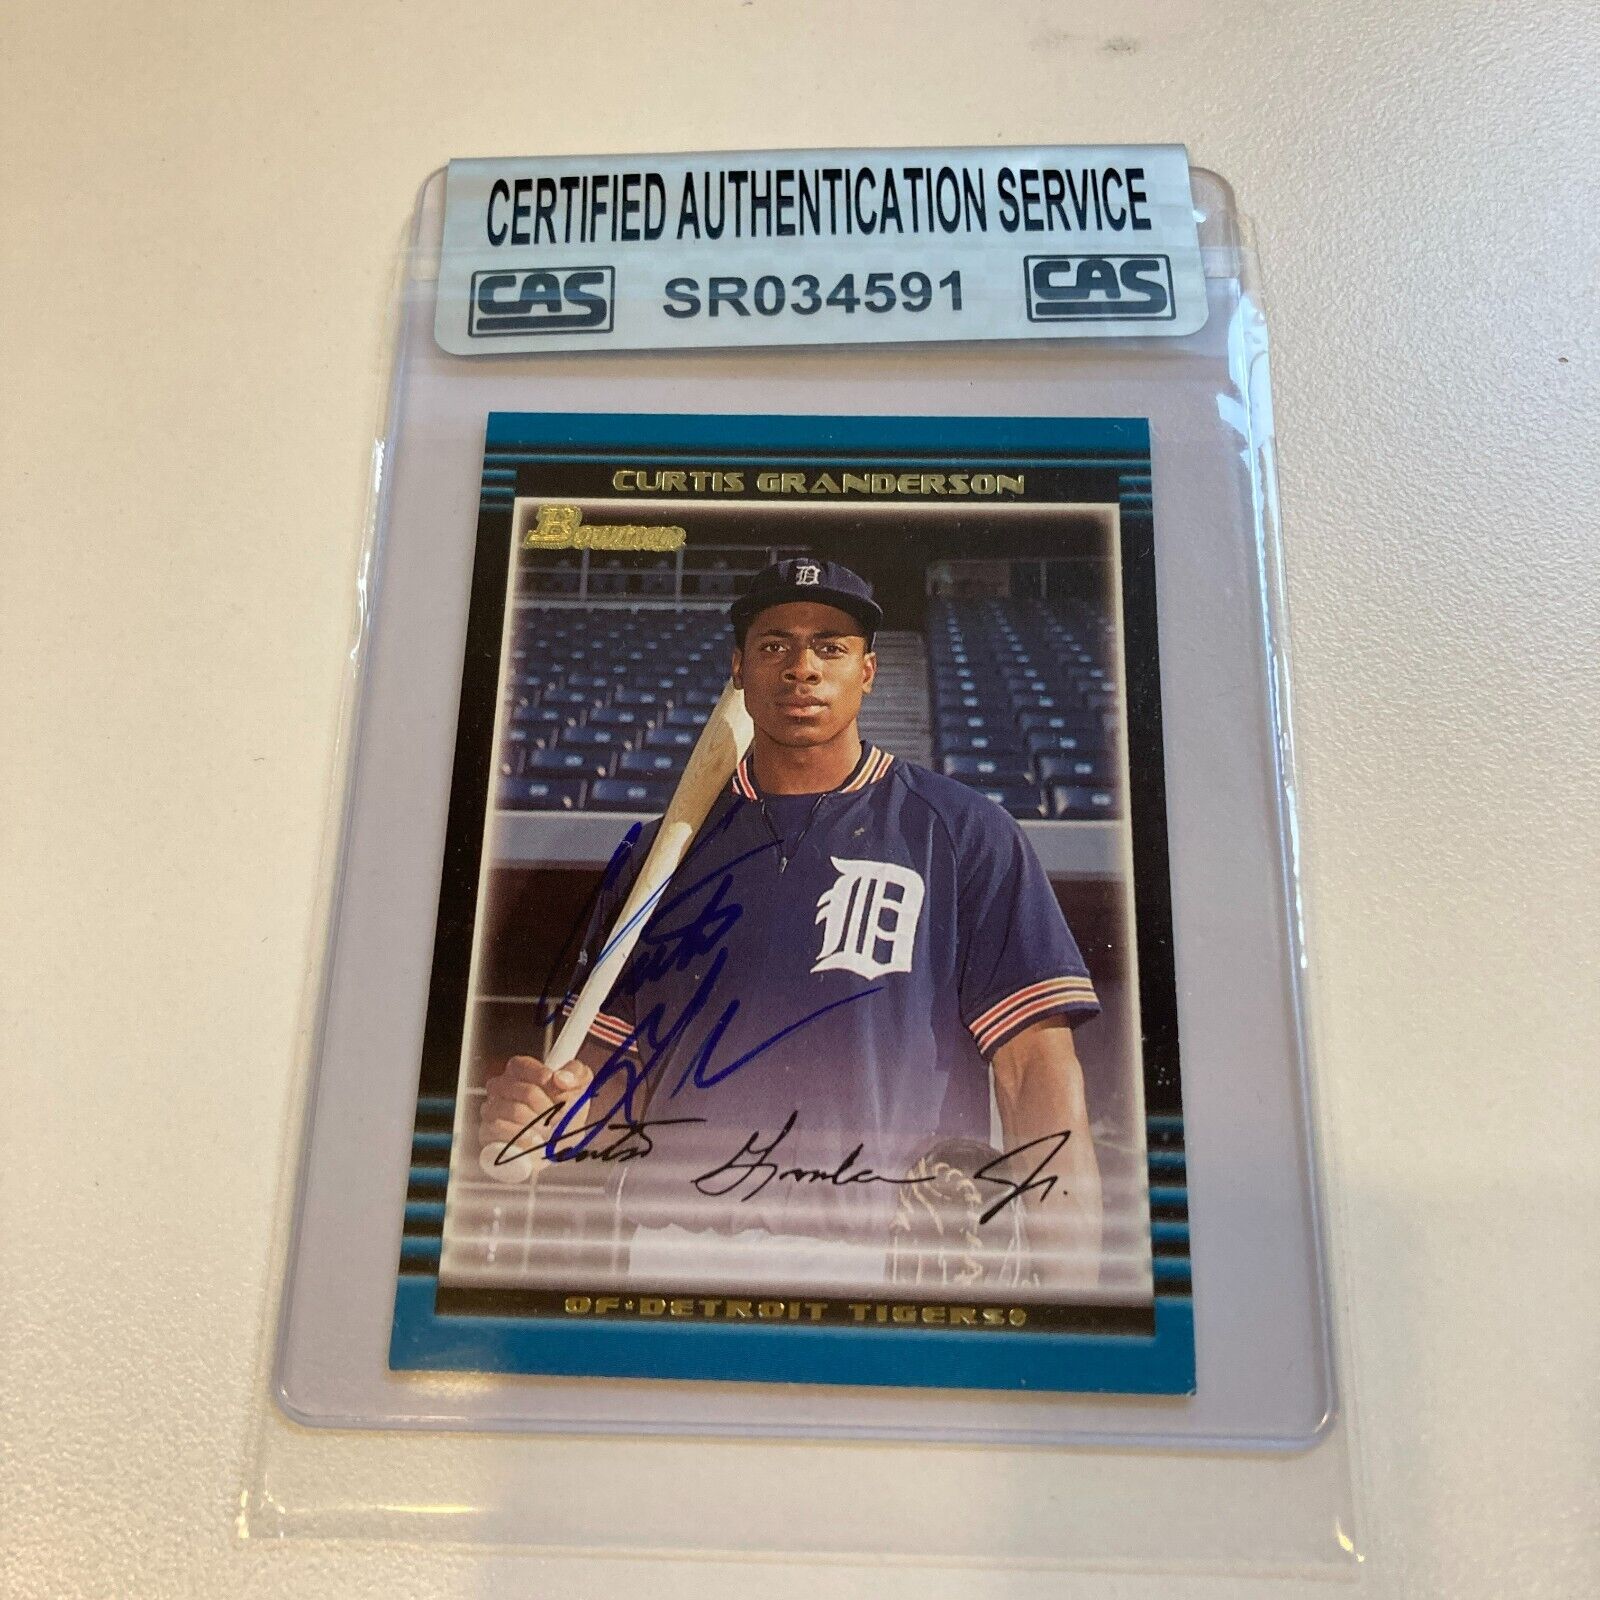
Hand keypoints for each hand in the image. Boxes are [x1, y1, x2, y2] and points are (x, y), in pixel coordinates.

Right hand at [477, 1054, 594, 1182]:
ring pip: (510, 1109)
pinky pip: (496, 1129)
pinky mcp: (487, 1132)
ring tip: (546, 1130)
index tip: (554, 1082)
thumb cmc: (566, 1111)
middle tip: (556, 1116)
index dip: (537, 1072)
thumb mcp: (580, 1087)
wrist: (561, 1143)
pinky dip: (519, 1137)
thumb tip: (562, 1078)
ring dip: (534, 1122)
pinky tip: (533, 1141)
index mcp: (520, 1072)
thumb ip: (577, 1074)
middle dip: (544, 1105)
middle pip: (520, 1088)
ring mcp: (492, 1109)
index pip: (520, 1065)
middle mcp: (501, 1088)